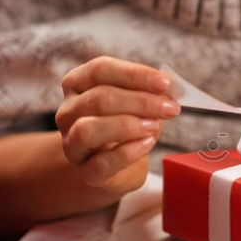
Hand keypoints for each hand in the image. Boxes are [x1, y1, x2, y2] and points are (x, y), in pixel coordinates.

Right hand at [55, 57, 179, 194]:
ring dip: (128, 125)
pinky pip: (101, 163)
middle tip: (171, 108)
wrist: (119, 165)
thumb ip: (152, 93)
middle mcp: (68, 111)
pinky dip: (128, 152)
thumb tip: (171, 90)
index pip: (100, 70)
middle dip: (141, 102)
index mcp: (78, 84)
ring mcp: (72, 143)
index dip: (135, 75)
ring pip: (89, 129)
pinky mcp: (85, 171)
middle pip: (99, 98)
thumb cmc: (130, 126)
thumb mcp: (140, 104)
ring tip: (155, 126)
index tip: (166, 83)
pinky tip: (147, 144)